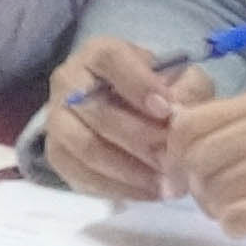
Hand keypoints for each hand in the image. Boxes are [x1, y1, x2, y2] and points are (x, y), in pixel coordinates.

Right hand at [42, 36, 210, 200]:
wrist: (125, 111)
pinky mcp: (57, 153)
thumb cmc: (157, 91)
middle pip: (96, 110)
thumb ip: (188, 89)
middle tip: (174, 158)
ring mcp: (57, 119)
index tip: (167, 111)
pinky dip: (120, 188)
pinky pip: (82, 176)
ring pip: (87, 147)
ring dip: (130, 170)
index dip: (138, 84)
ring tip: (167, 183)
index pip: (110, 60)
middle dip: (140, 138)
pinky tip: (151, 192)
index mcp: (98, 53)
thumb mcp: (180, 79)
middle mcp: (68, 81)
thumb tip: (180, 113)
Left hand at [168, 91, 245, 245]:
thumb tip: (162, 135)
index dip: (175, 156)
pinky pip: (232, 220)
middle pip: (193, 159)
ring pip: (210, 192)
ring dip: (219, 210)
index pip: (186, 124)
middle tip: (224, 200)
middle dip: (196, 187)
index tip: (187, 176)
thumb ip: (227, 131)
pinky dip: (238, 229)